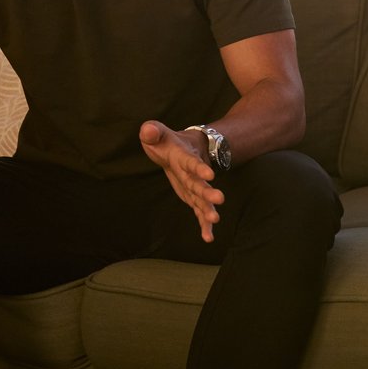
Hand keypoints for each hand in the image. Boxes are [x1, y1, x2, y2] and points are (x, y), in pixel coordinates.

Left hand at [140, 121, 223, 241]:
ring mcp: (193, 186)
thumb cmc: (166, 142)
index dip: (199, 168)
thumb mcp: (157, 133)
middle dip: (208, 192)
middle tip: (220, 200)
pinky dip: (204, 224)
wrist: (182, 148)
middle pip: (199, 184)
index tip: (209, 175)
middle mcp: (192, 174)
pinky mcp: (192, 197)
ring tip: (215, 220)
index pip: (191, 163)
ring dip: (208, 209)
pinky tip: (208, 238)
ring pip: (202, 200)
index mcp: (184, 157)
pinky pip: (199, 212)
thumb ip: (152, 131)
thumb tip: (147, 130)